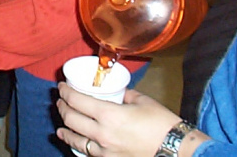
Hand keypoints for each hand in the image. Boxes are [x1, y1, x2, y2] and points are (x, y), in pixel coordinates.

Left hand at [57, 85, 188, 156]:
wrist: (176, 150)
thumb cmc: (161, 124)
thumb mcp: (141, 100)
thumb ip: (124, 94)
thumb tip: (115, 91)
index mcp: (109, 115)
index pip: (77, 101)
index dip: (65, 92)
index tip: (61, 86)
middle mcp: (102, 134)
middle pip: (71, 119)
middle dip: (62, 107)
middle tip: (60, 101)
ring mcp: (105, 151)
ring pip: (75, 140)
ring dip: (65, 130)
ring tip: (61, 125)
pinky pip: (87, 153)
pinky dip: (77, 146)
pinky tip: (73, 143)